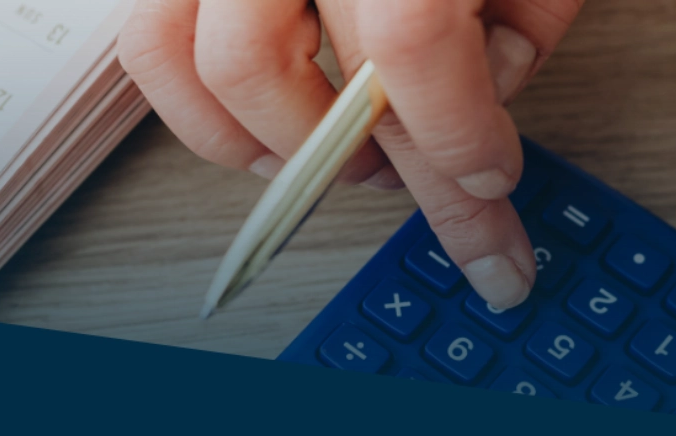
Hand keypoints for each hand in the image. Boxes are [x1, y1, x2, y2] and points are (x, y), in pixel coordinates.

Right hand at [119, 0, 583, 307]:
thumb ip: (526, 14)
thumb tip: (485, 99)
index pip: (406, 37)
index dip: (451, 129)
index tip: (490, 179)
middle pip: (270, 64)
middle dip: (359, 152)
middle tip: (438, 178)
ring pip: (191, 59)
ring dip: (269, 139)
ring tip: (348, 152)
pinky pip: (150, 43)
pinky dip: (205, 110)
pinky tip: (274, 127)